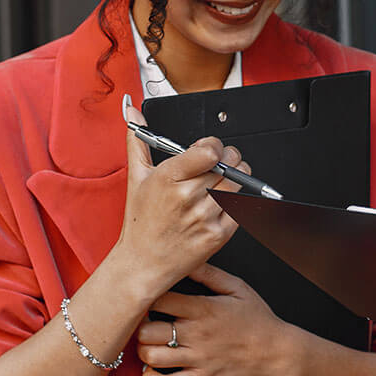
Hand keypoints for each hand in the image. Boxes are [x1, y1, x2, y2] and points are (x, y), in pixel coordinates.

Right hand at [114, 106, 247, 301]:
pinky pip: (243, 208)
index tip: (211, 150)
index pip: (211, 149)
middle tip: (221, 164)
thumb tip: (132, 111)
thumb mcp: (136, 178)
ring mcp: (204, 217)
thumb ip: (138, 141)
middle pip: (229, 164)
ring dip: (238, 179)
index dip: (215, 146)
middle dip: (229, 160)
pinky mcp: (218, 235)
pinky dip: (238, 203)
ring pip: (240, 184)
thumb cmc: (140, 222)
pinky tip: (223, 204)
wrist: (142, 264)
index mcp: (168, 177)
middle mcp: (187, 196)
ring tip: (223, 183)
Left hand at [136, 264, 294, 375]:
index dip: (148, 297)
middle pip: (147, 330)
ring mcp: (197, 359)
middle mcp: (197, 334)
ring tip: (150, 343)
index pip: (159, 300)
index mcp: (204, 309)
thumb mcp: (238, 288)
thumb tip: (186, 261)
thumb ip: (209, 274)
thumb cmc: (257, 318)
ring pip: (151, 357)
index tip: (150, 297)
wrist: (276, 352)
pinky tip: (152, 369)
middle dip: (142, 325)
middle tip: (146, 322)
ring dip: (144, 350)